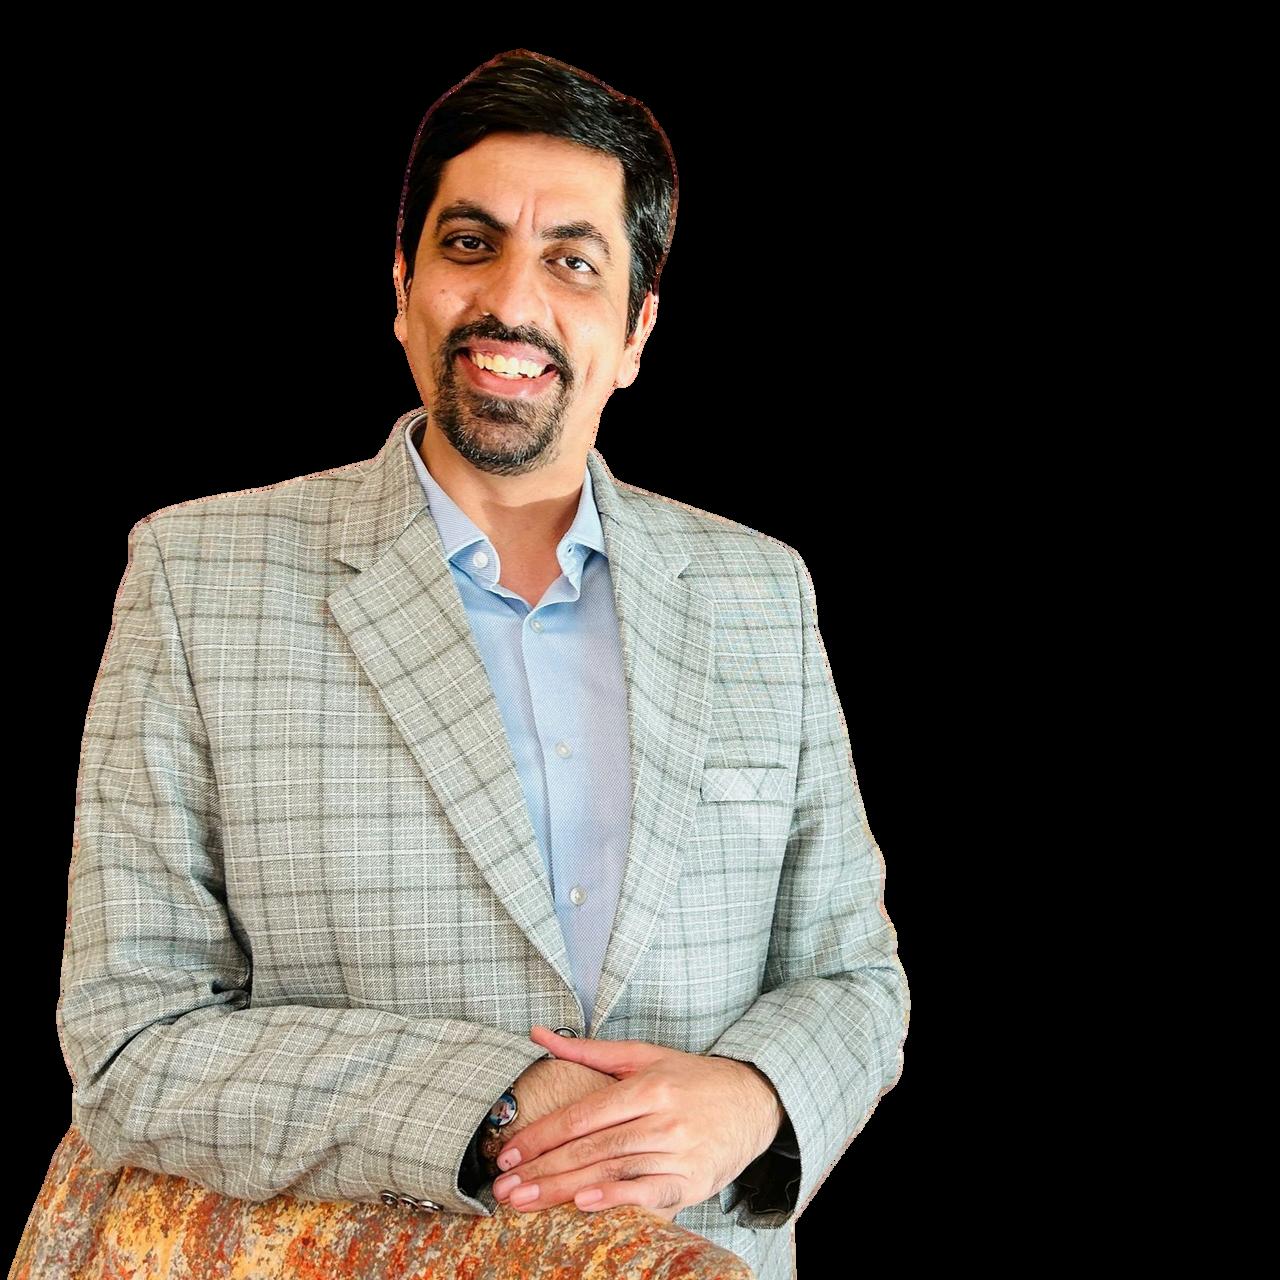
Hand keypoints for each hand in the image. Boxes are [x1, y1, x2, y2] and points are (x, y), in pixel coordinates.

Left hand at [489, 1025, 783, 1223]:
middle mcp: (662, 1119)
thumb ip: (588, 1051)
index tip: (509, 1153)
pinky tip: (584, 1205)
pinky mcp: (693, 1182)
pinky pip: (649, 1194)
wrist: (753, 1101)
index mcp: (648, 1087)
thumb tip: (538, 1034)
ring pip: (613, 1172)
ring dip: (565, 1190)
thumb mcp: (644, 1055)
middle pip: (592, 1148)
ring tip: (526, 1202)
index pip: (583, 1115)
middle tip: (504, 1189)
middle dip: (543, 1169)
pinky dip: (616, 1200)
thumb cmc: (691, 1079)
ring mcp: (678, 1153)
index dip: (543, 1135)